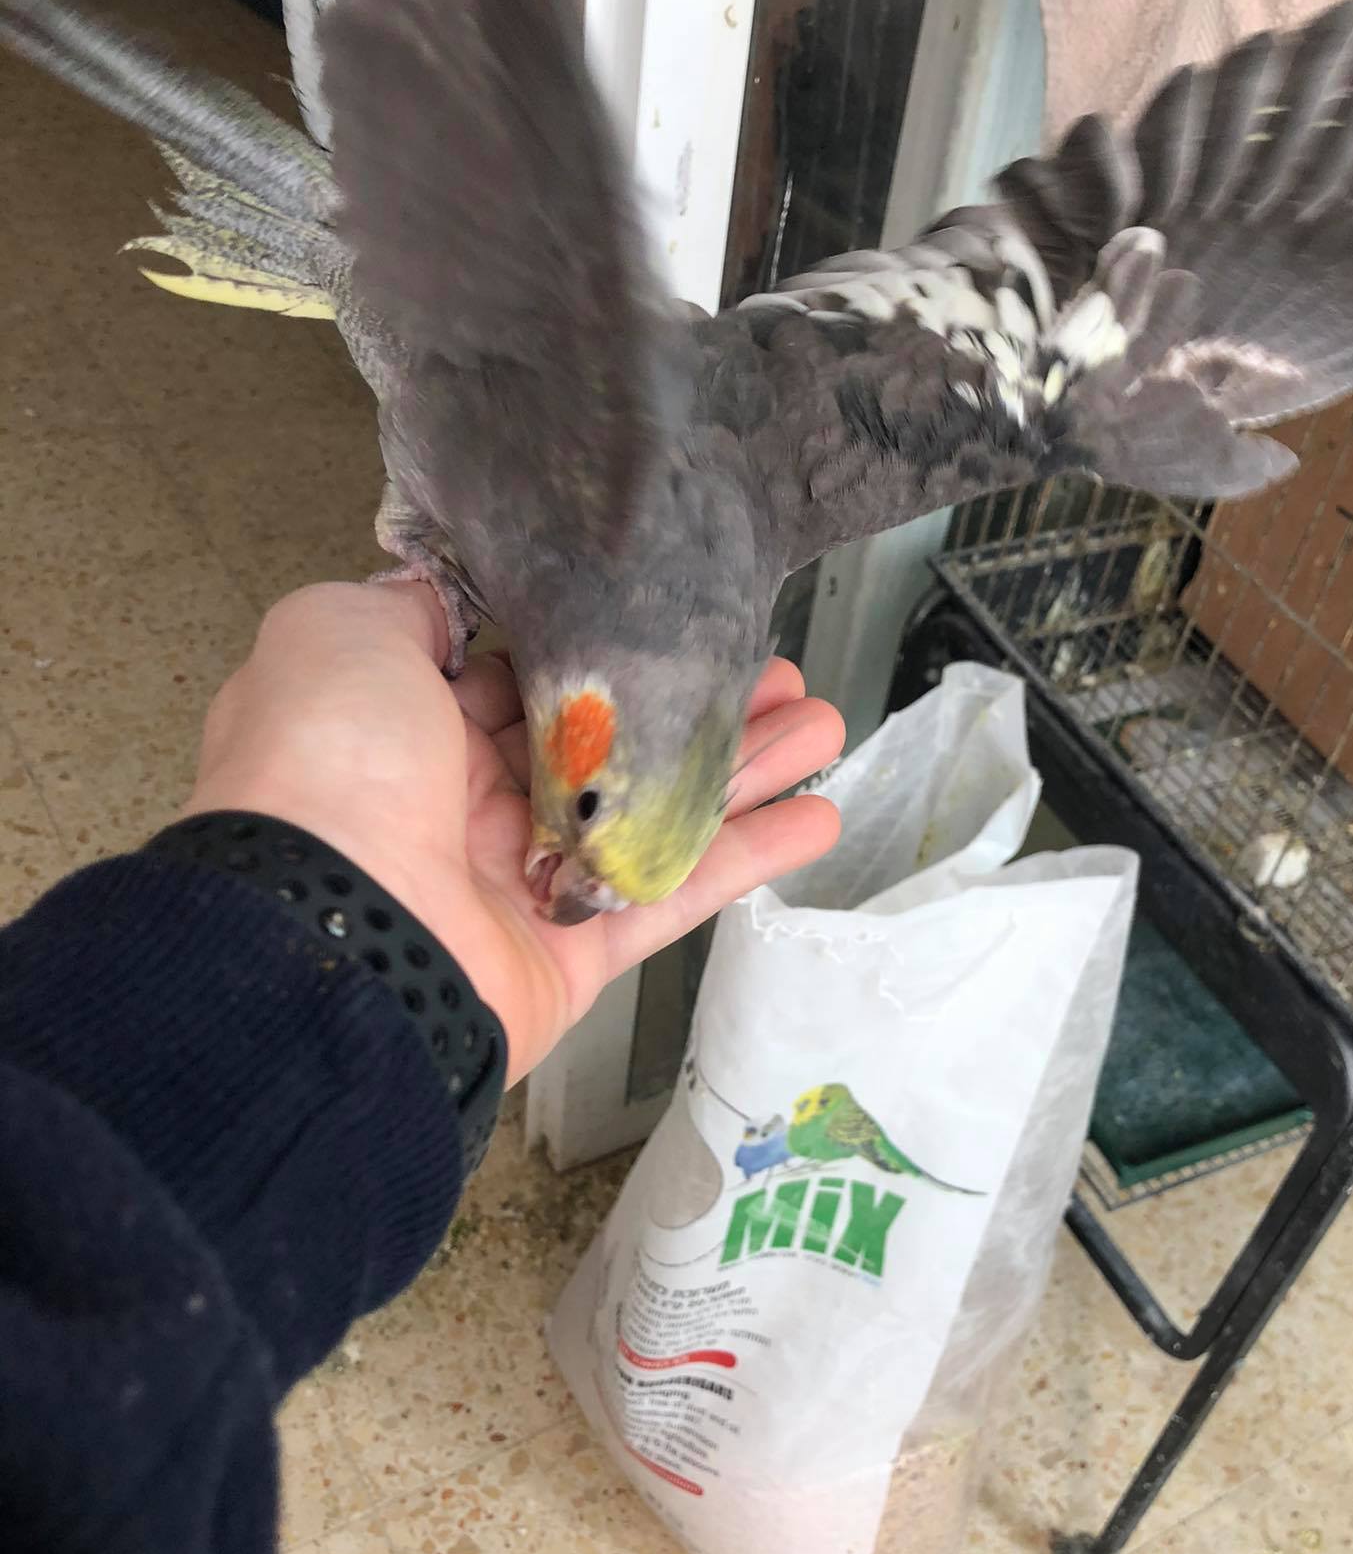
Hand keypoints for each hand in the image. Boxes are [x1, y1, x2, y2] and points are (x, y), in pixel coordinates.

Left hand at [184, 582, 842, 1084]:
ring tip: (823, 727)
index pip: (525, 678)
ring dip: (743, 771)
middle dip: (694, 706)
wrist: (331, 930)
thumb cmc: (328, 767)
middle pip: (607, 745)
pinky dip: (747, 858)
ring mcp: (525, 884)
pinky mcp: (573, 954)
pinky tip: (818, 818)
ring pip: (654, 814)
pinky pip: (671, 896)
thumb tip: (447, 599)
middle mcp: (466, 804)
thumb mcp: (338, 636)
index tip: (677, 620)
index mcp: (408, 728)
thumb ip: (403, 609)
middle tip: (779, 673)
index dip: (608, 650)